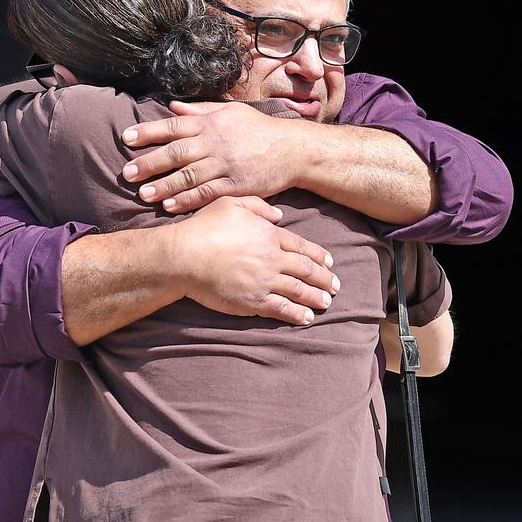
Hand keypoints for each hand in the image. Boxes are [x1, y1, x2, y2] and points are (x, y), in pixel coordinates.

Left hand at [122, 100, 299, 212]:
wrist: (292, 150)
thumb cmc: (259, 129)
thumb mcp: (231, 112)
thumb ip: (200, 110)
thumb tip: (172, 107)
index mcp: (211, 124)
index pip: (173, 126)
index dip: (148, 132)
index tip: (126, 138)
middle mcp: (215, 143)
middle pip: (176, 153)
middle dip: (149, 163)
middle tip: (126, 173)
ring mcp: (225, 165)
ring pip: (188, 176)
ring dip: (163, 186)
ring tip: (143, 194)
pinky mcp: (236, 186)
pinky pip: (207, 194)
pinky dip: (187, 200)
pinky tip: (170, 206)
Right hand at [171, 195, 338, 325]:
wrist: (184, 256)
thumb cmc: (204, 227)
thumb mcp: (231, 204)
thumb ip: (258, 207)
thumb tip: (279, 216)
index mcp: (269, 235)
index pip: (302, 247)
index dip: (319, 256)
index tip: (330, 263)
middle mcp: (272, 258)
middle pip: (306, 270)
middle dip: (324, 278)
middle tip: (336, 286)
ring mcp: (264, 281)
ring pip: (298, 290)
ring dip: (315, 297)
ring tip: (326, 303)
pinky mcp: (253, 301)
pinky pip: (281, 308)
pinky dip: (296, 313)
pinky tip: (306, 317)